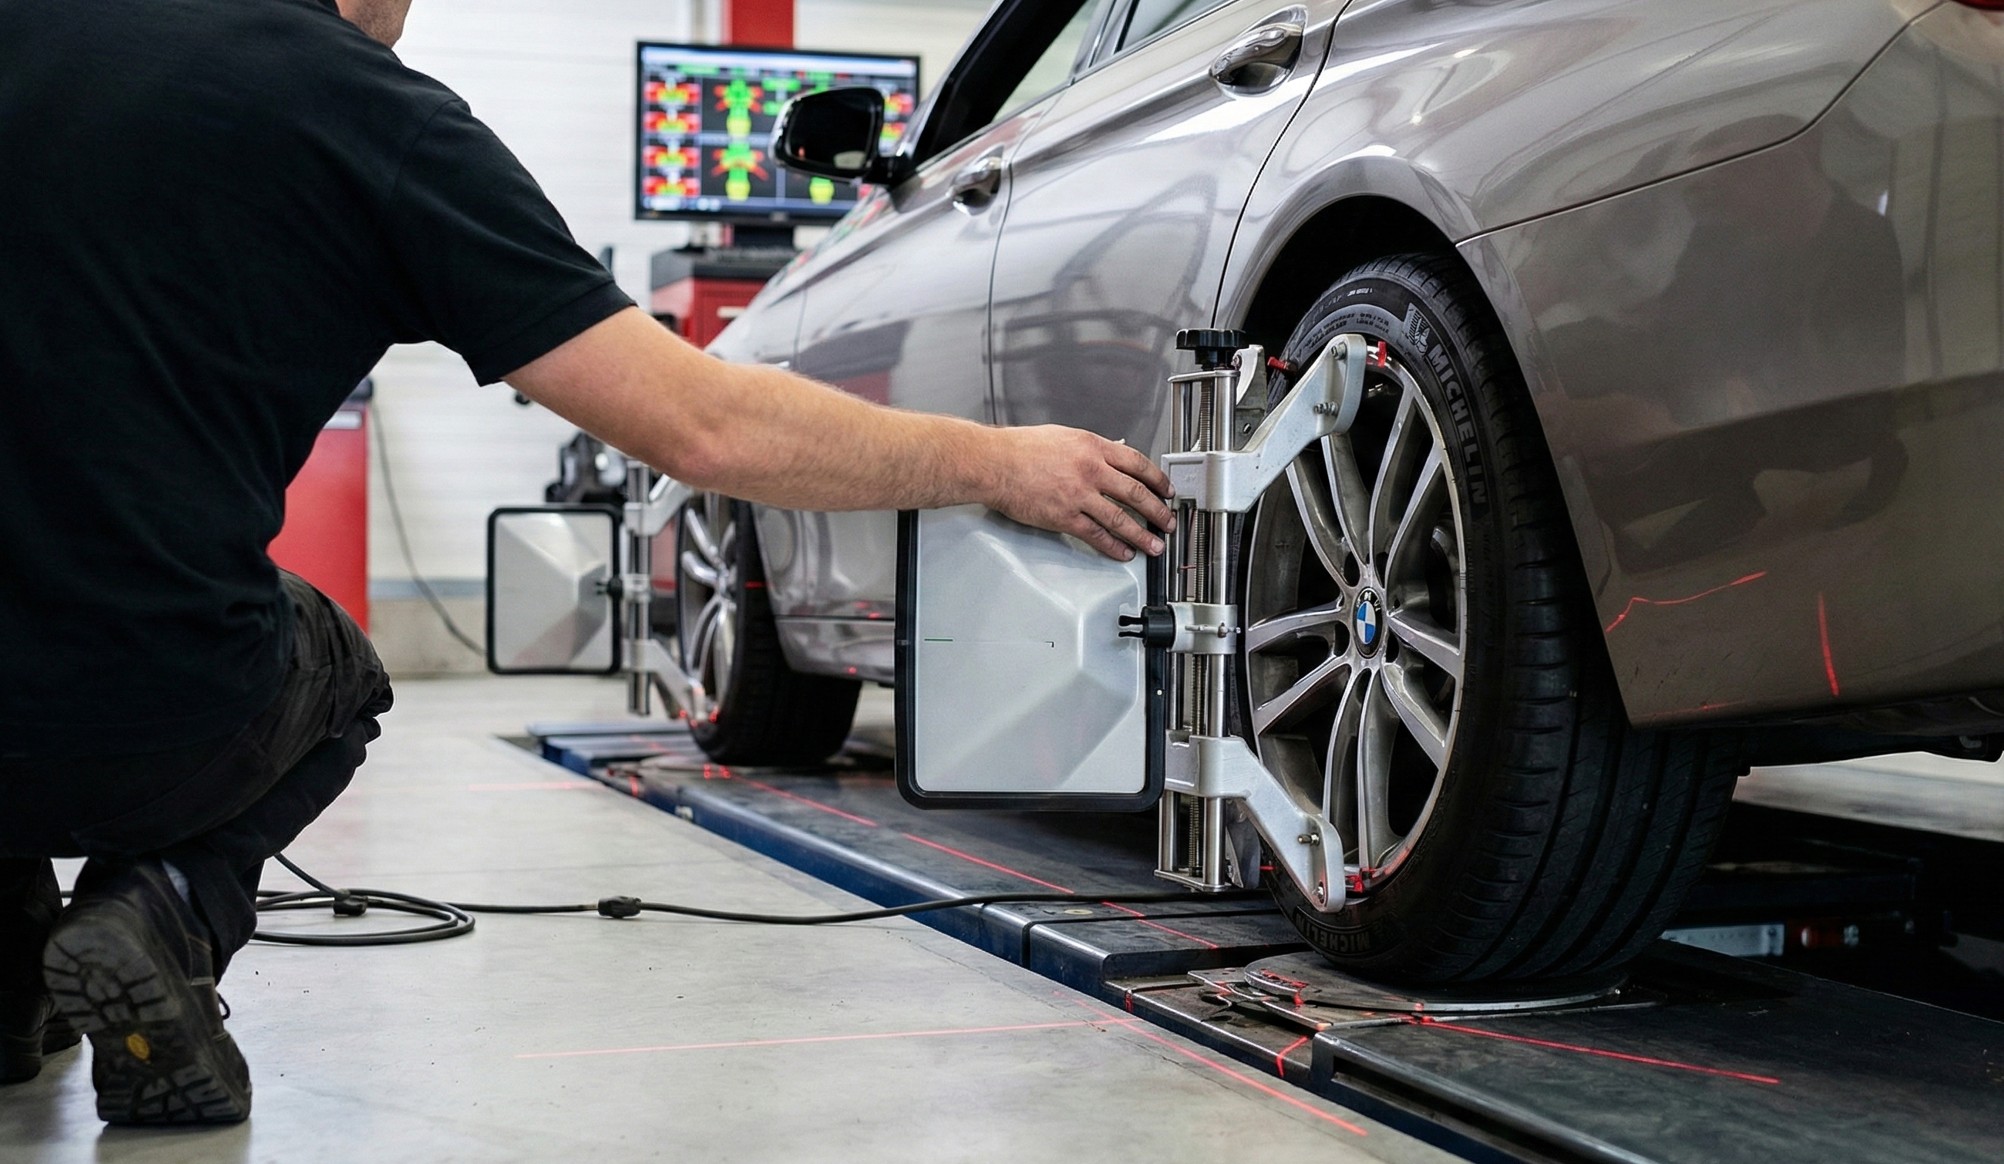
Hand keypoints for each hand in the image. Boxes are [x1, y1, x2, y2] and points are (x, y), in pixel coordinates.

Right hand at [980, 426, 1175, 559]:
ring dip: (1142, 535)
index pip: (1137, 463)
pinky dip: (1113, 547)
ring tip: (1154, 545)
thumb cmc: (1020, 449)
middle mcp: (1091, 470)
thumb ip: (1089, 449)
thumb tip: (1109, 458)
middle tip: (1168, 521)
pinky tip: (1123, 552)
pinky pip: (1096, 535)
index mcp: (1092, 447)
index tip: (1165, 490)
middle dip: (1158, 511)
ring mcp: (1079, 495)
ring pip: (1121, 519)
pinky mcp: (1065, 517)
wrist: (995, 463)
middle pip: (1136, 493)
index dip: (1157, 479)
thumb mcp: (1063, 437)